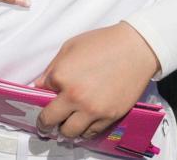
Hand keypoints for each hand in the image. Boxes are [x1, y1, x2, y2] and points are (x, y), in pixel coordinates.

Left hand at [34, 22, 160, 139]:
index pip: (41, 94)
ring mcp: (92, 109)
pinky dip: (84, 131)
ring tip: (66, 124)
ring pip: (69, 133)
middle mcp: (74, 96)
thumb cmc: (103, 43)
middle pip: (50, 121)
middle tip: (46, 124)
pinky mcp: (109, 117)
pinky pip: (90, 133)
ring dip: (64, 129)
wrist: (135, 49)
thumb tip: (41, 85)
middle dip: (45, 123)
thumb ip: (53, 67)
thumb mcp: (70, 47)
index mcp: (62, 76)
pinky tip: (83, 124)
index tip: (43, 100)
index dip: (41, 96)